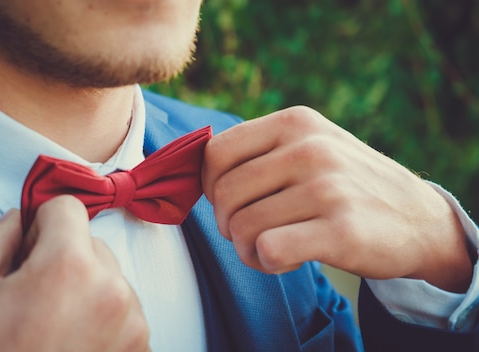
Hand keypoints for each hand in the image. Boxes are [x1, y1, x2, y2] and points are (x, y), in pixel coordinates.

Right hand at [0, 196, 149, 351]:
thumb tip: (18, 218)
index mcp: (68, 265)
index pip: (68, 207)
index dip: (43, 222)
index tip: (31, 246)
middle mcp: (112, 288)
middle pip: (91, 243)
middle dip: (64, 257)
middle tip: (36, 295)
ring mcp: (133, 321)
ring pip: (110, 277)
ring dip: (86, 288)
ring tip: (55, 326)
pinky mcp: (142, 347)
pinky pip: (123, 309)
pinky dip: (103, 316)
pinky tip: (74, 343)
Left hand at [203, 106, 472, 291]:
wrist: (417, 218)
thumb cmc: (346, 185)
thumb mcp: (309, 145)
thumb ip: (258, 151)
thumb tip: (197, 173)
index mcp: (294, 123)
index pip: (215, 153)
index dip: (211, 187)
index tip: (232, 204)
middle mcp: (310, 148)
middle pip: (225, 194)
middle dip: (228, 224)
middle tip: (251, 233)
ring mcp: (327, 187)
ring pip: (242, 227)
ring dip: (247, 249)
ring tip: (271, 247)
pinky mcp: (341, 229)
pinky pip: (269, 249)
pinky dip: (267, 262)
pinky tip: (287, 259)